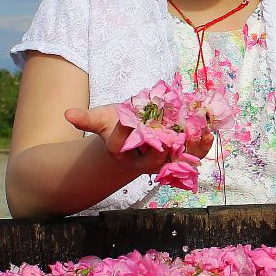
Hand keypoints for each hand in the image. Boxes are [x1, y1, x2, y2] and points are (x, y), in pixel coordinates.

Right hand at [64, 106, 214, 174]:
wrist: (135, 137)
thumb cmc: (117, 126)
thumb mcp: (102, 119)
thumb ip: (87, 118)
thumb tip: (67, 113)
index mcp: (121, 152)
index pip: (121, 144)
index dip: (125, 133)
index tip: (128, 119)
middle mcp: (142, 161)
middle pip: (153, 156)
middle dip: (163, 143)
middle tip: (171, 129)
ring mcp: (163, 161)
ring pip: (176, 158)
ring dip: (189, 146)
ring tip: (197, 130)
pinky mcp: (179, 158)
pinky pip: (192, 155)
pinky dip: (201, 145)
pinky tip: (208, 132)